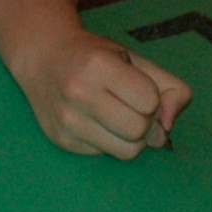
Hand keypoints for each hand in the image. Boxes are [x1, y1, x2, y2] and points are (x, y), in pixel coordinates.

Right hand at [0, 27, 190, 158]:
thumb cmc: (94, 56)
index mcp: (99, 65)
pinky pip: (105, 154)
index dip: (151, 98)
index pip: (149, 101)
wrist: (42, 58)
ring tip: (117, 116)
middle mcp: (78, 93)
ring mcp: (67, 120)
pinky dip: (109, 141)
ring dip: (131, 138)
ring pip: (126, 151)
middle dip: (145, 122)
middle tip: (131, 106)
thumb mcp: (134, 58)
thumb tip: (168, 126)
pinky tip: (95, 121)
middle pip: (138, 131)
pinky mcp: (62, 141)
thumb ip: (169, 87)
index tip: (138, 87)